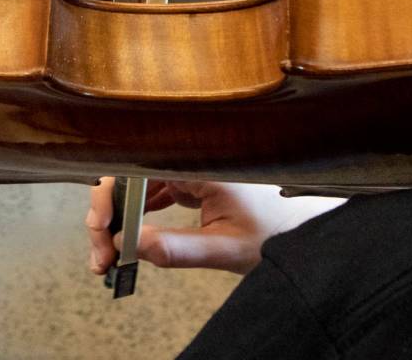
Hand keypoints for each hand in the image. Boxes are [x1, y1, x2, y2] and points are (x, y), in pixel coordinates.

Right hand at [85, 178, 342, 276]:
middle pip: (130, 175)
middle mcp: (192, 157)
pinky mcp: (194, 180)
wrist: (310, 231)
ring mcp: (192, 167)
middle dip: (108, 214)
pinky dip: (136, 216)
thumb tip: (131, 246)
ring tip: (110, 255)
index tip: (101, 230)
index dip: (109, 196)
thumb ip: (178, 248)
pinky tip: (131, 240)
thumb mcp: (227, 248)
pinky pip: (153, 191)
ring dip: (119, 218)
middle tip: (101, 255)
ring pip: (138, 185)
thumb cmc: (280, 232)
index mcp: (201, 162)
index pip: (137, 168)